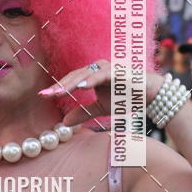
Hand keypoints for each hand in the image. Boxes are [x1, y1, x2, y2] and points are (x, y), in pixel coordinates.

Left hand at [38, 61, 163, 126]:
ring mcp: (106, 68)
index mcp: (91, 75)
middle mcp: (96, 68)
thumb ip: (83, 113)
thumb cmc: (126, 99)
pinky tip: (81, 86)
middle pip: (73, 76)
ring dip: (70, 83)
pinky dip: (91, 80)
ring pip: (84, 75)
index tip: (42, 96)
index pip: (70, 81)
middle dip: (58, 86)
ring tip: (57, 92)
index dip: (56, 88)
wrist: (150, 96)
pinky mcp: (117, 71)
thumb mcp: (100, 109)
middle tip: (44, 94)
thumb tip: (64, 123)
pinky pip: (101, 75)